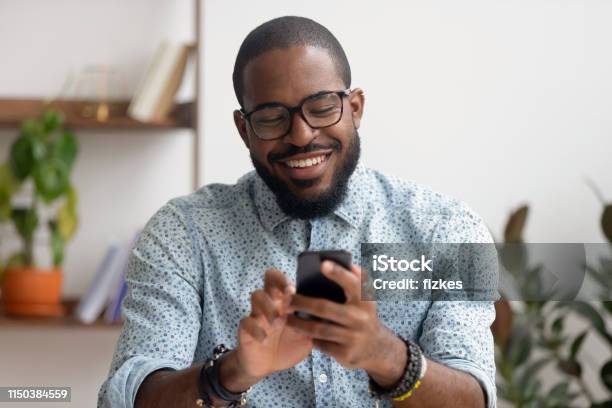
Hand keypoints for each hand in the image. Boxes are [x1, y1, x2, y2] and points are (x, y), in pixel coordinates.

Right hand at [235, 268, 312, 379]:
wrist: (267, 366)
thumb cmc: (288, 345)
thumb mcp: (306, 335)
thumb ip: (314, 324)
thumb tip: (332, 314)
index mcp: (286, 301)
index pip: (285, 279)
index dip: (288, 279)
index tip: (295, 289)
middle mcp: (271, 302)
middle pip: (269, 278)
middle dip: (277, 282)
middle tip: (286, 295)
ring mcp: (257, 314)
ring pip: (256, 295)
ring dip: (267, 306)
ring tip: (276, 321)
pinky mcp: (246, 329)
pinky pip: (246, 322)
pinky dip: (255, 329)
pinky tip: (264, 339)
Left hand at [286, 261, 405, 385]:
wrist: (376, 348)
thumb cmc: (362, 314)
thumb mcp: (365, 298)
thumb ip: (356, 278)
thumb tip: (340, 263)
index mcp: (365, 300)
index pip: (353, 283)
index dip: (338, 273)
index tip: (323, 263)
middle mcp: (361, 318)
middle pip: (325, 308)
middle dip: (302, 303)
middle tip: (287, 299)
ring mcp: (353, 337)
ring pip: (319, 329)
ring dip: (299, 323)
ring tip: (286, 317)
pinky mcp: (345, 354)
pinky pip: (321, 344)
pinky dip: (309, 337)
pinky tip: (300, 332)